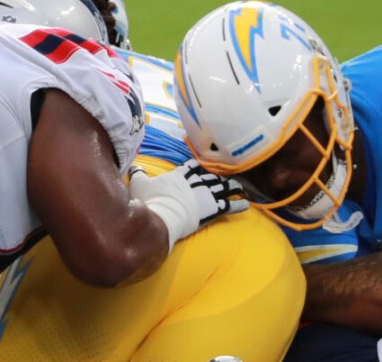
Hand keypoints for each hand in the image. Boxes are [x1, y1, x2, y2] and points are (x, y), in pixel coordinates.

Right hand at [129, 161, 248, 251]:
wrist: (162, 216)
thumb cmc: (150, 200)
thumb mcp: (140, 184)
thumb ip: (139, 174)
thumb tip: (134, 167)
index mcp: (179, 176)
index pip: (192, 167)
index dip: (199, 166)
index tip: (205, 165)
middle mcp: (195, 183)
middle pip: (210, 177)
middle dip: (219, 176)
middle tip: (228, 176)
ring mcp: (205, 195)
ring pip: (222, 188)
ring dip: (232, 187)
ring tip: (240, 187)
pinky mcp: (212, 210)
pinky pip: (229, 206)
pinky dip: (238, 205)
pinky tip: (247, 204)